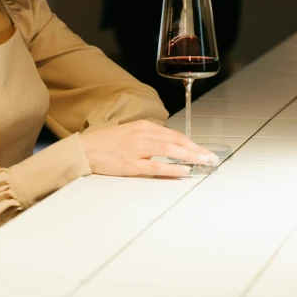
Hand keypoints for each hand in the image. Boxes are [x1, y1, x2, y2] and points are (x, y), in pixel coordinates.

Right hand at [79, 119, 218, 177]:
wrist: (85, 149)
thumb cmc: (106, 143)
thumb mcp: (129, 133)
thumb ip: (148, 138)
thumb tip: (167, 146)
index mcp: (143, 126)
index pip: (174, 134)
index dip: (191, 143)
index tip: (203, 150)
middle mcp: (142, 134)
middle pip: (176, 141)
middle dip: (196, 150)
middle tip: (211, 157)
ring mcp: (137, 149)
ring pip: (170, 150)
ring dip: (190, 157)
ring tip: (204, 163)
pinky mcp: (131, 164)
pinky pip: (156, 166)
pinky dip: (172, 168)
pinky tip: (184, 170)